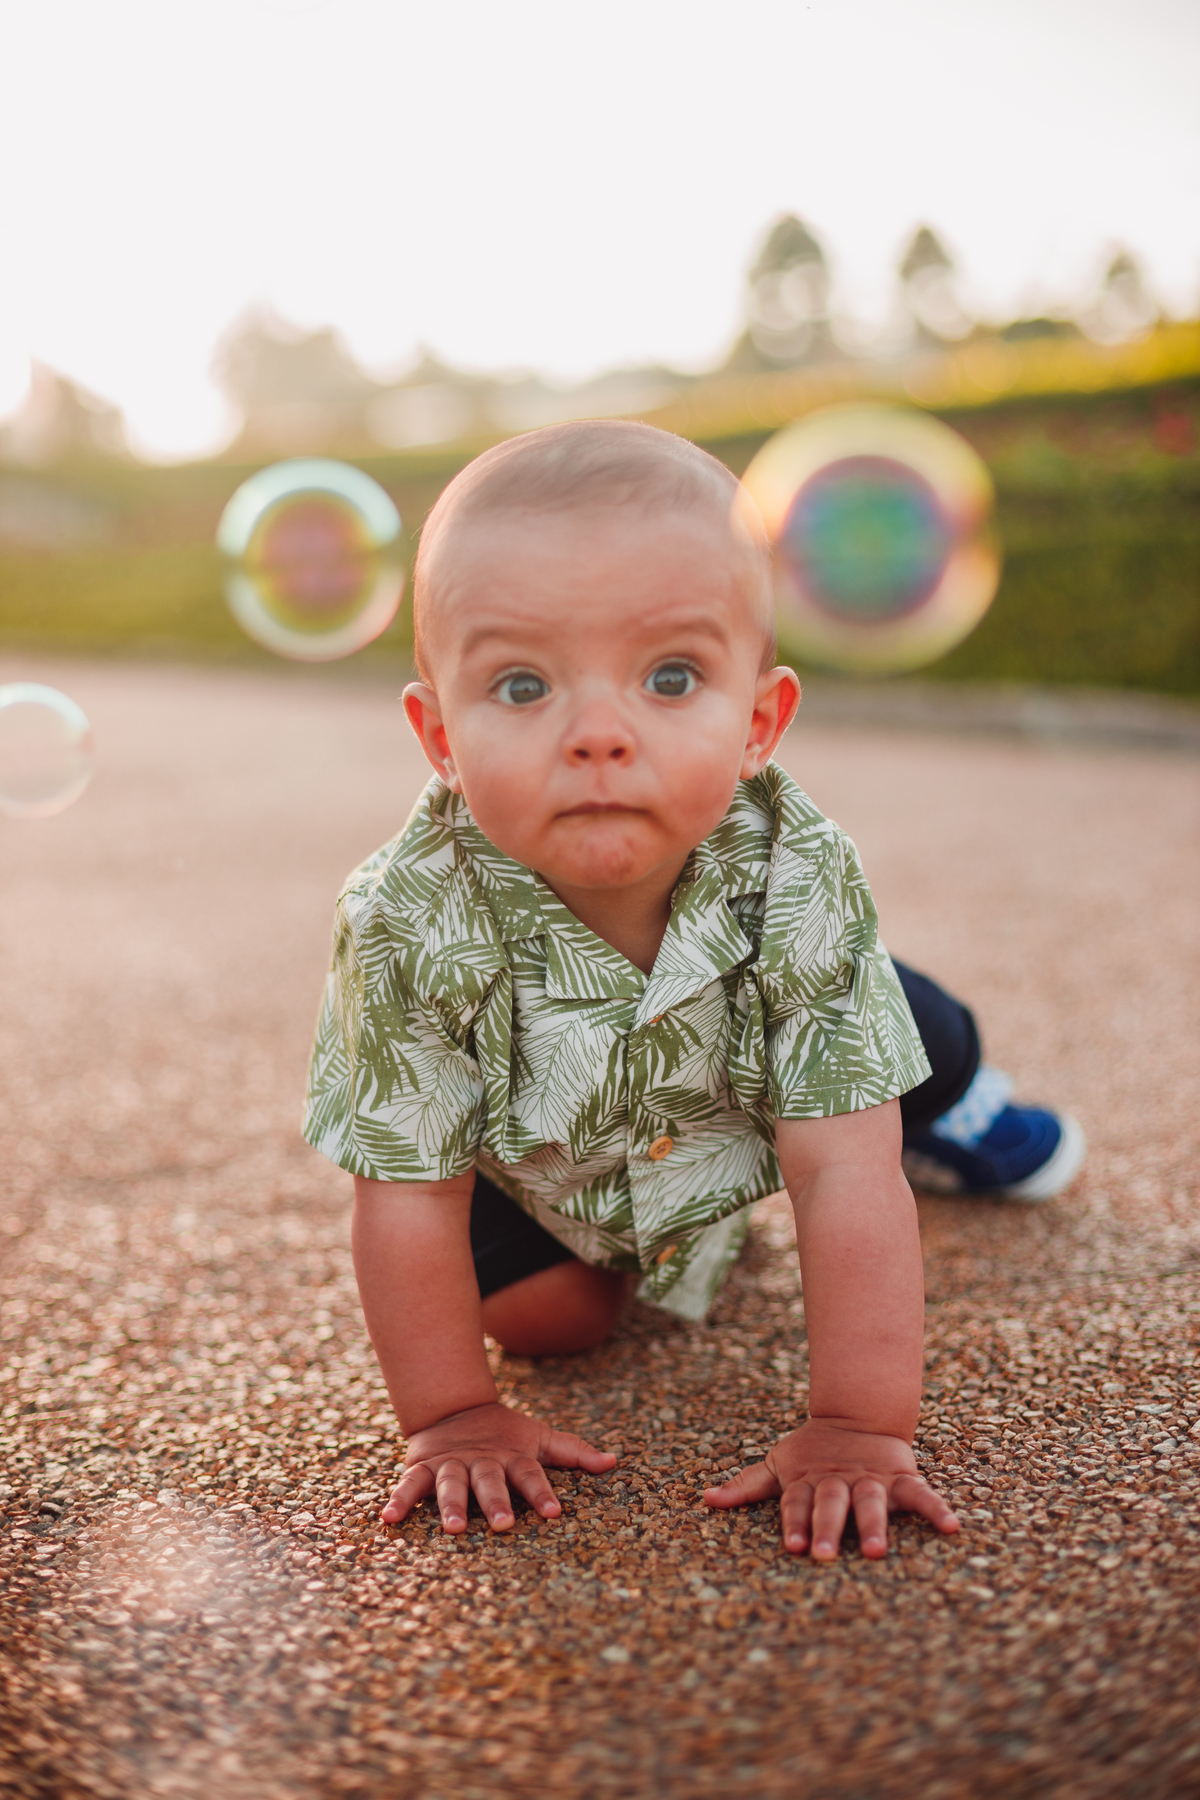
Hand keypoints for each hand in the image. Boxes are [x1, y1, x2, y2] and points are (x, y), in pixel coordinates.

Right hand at [382, 1401, 616, 1533]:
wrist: (454, 1407)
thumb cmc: (504, 1434)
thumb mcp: (538, 1438)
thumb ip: (572, 1452)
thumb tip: (614, 1461)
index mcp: (511, 1456)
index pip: (531, 1475)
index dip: (542, 1492)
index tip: (554, 1513)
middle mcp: (482, 1461)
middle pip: (490, 1482)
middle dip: (496, 1502)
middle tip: (503, 1525)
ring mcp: (451, 1464)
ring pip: (451, 1484)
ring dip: (450, 1505)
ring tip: (451, 1527)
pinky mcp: (423, 1467)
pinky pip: (410, 1484)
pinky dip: (399, 1500)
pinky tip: (389, 1519)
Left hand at [703, 1418, 958, 1559]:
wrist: (857, 1417)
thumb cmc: (811, 1454)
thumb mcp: (778, 1465)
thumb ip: (746, 1486)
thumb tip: (705, 1500)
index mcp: (808, 1481)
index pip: (798, 1502)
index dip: (794, 1521)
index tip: (792, 1545)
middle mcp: (839, 1481)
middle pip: (831, 1504)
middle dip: (826, 1528)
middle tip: (821, 1554)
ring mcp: (871, 1480)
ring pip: (872, 1502)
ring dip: (873, 1524)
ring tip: (874, 1550)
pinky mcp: (900, 1478)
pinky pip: (920, 1494)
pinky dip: (936, 1509)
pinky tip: (951, 1528)